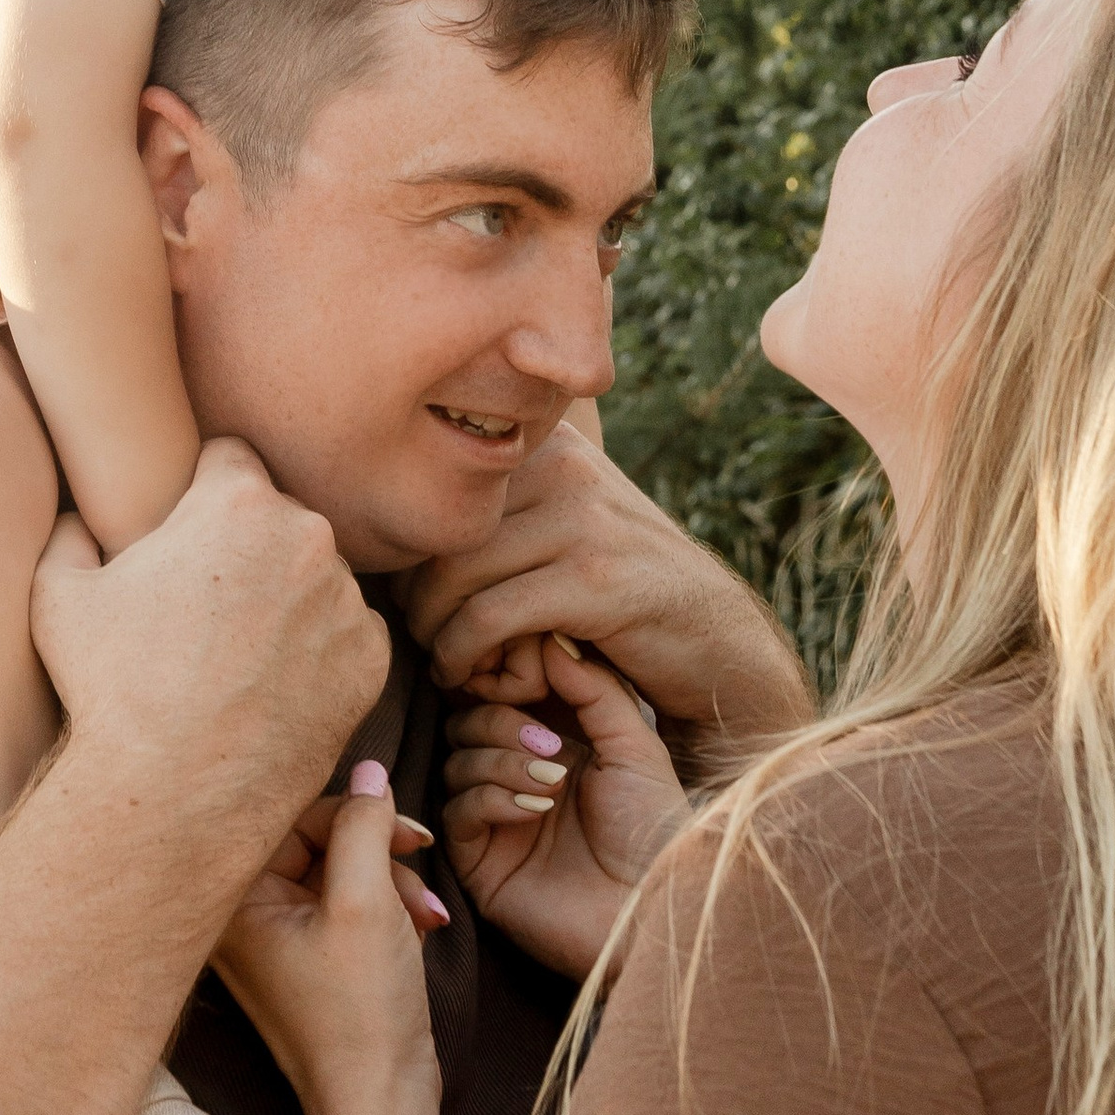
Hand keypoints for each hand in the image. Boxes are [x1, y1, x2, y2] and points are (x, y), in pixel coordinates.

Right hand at [32, 439, 389, 887]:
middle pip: (278, 519)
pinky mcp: (371, 658)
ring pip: (316, 579)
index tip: (188, 528)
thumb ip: (70, 534)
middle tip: (207, 605)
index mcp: (236, 502)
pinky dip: (317, 653)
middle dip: (249, 548)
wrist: (175, 790)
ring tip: (236, 656)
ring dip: (286, 600)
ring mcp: (346, 599)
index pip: (229, 458)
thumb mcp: (58, 595)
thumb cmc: (109, 689)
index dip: (201, 489)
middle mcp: (307, 536)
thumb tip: (80, 518)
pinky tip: (270, 688)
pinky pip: (344, 636)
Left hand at [215, 766, 446, 1114]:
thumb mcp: (369, 904)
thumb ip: (364, 826)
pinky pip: (343, 905)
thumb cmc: (361, 1014)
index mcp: (235, 901)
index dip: (355, 815)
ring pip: (337, 870)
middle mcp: (243, 916)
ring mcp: (274, 940)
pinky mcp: (305, 959)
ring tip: (425, 914)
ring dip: (390, 882)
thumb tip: (369, 768)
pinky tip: (420, 928)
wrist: (379, 1101)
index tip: (406, 830)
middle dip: (377, 853)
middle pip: (315, 839)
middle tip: (419, 864)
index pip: (292, 816)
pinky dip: (386, 909)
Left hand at [403, 421, 811, 760]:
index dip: (412, 549)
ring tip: (440, 661)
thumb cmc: (620, 590)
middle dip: (415, 593)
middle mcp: (565, 462)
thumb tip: (398, 517)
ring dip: (432, 631)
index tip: (411, 596)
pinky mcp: (592, 579)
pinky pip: (486, 618)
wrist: (717, 640)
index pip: (439, 485)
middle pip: (440, 527)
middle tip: (419, 638)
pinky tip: (463, 677)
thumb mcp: (565, 521)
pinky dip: (459, 656)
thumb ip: (502, 505)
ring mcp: (583, 517)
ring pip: (454, 574)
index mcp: (550, 438)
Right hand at [441, 634, 687, 978]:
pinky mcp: (478, 862)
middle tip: (552, 746)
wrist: (654, 909)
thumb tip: (549, 635)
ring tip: (552, 784)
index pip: (505, 693)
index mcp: (555, 745)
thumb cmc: (654, 829)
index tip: (533, 676)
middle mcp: (517, 777)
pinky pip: (456, 809)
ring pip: (456, 761)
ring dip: (500, 761)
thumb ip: (593, 688)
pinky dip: (490, 798)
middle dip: (503, 722)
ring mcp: (495, 820)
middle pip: (468, 720)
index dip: (511, 679)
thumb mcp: (633, 744)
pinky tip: (534, 810)